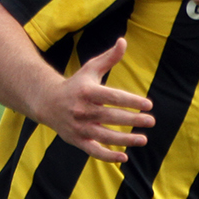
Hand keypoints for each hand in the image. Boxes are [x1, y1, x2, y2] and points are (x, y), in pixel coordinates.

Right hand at [32, 38, 154, 162]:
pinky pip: (93, 151)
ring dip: (125, 139)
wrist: (47, 102)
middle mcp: (82, 110)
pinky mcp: (77, 140)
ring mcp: (79, 127)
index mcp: (87, 92)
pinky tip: (124, 157)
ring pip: (104, 136)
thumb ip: (109, 58)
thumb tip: (123, 41)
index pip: (113, 97)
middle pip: (110, 117)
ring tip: (143, 139)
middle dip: (132, 120)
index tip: (148, 104)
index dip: (131, 101)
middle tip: (151, 121)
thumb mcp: (90, 69)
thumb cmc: (76, 84)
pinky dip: (108, 156)